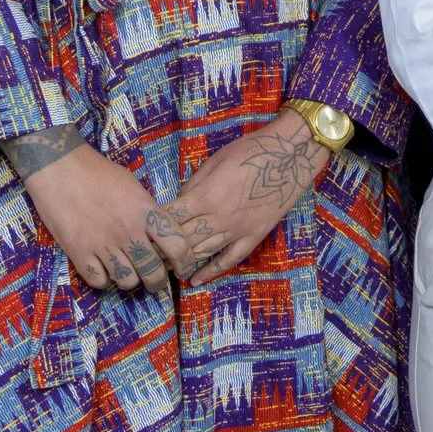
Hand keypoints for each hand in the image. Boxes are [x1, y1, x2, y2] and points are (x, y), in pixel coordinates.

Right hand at [7, 124, 172, 295]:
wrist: (60, 168)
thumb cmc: (99, 172)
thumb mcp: (134, 186)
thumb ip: (148, 211)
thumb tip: (158, 233)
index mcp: (146, 211)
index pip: (177, 245)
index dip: (185, 262)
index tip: (184, 269)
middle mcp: (128, 230)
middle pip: (152, 271)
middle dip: (157, 282)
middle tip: (155, 282)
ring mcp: (102, 244)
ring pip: (127, 281)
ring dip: (130, 281)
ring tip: (128, 273)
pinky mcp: (79, 252)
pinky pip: (98, 281)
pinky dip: (103, 279)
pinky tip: (104, 270)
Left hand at [144, 111, 330, 286]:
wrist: (292, 155)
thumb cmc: (252, 151)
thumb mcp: (215, 160)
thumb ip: (193, 185)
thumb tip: (177, 203)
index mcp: (205, 196)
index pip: (169, 219)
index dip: (152, 227)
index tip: (140, 231)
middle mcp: (218, 218)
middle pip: (181, 240)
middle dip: (161, 248)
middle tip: (145, 254)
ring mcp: (237, 230)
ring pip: (201, 252)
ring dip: (180, 261)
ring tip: (162, 267)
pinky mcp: (253, 236)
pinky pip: (229, 259)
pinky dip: (211, 272)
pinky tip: (195, 280)